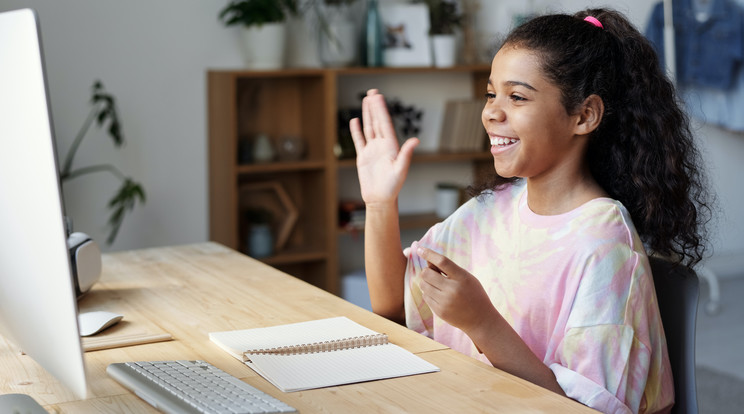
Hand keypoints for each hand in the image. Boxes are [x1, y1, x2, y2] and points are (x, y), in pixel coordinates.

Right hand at [349, 89, 418, 206]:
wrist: (380, 199)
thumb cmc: (393, 187)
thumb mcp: (400, 170)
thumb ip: (406, 154)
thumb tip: (416, 140)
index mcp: (391, 146)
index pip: (385, 124)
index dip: (381, 110)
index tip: (378, 97)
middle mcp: (382, 145)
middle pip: (377, 122)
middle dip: (375, 107)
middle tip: (372, 92)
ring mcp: (372, 150)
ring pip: (369, 128)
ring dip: (367, 114)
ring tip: (366, 100)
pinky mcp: (363, 157)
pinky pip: (359, 141)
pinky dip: (356, 130)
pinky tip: (355, 120)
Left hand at [416, 246, 495, 334]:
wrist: (480, 319)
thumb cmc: (473, 294)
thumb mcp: (466, 277)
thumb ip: (448, 269)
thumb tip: (427, 261)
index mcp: (462, 277)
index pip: (442, 261)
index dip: (429, 254)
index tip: (420, 249)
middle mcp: (453, 289)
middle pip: (426, 273)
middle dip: (427, 271)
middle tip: (435, 274)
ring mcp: (445, 302)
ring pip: (423, 285)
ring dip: (427, 283)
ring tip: (439, 286)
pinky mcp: (440, 311)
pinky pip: (425, 297)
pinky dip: (429, 293)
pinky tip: (440, 296)